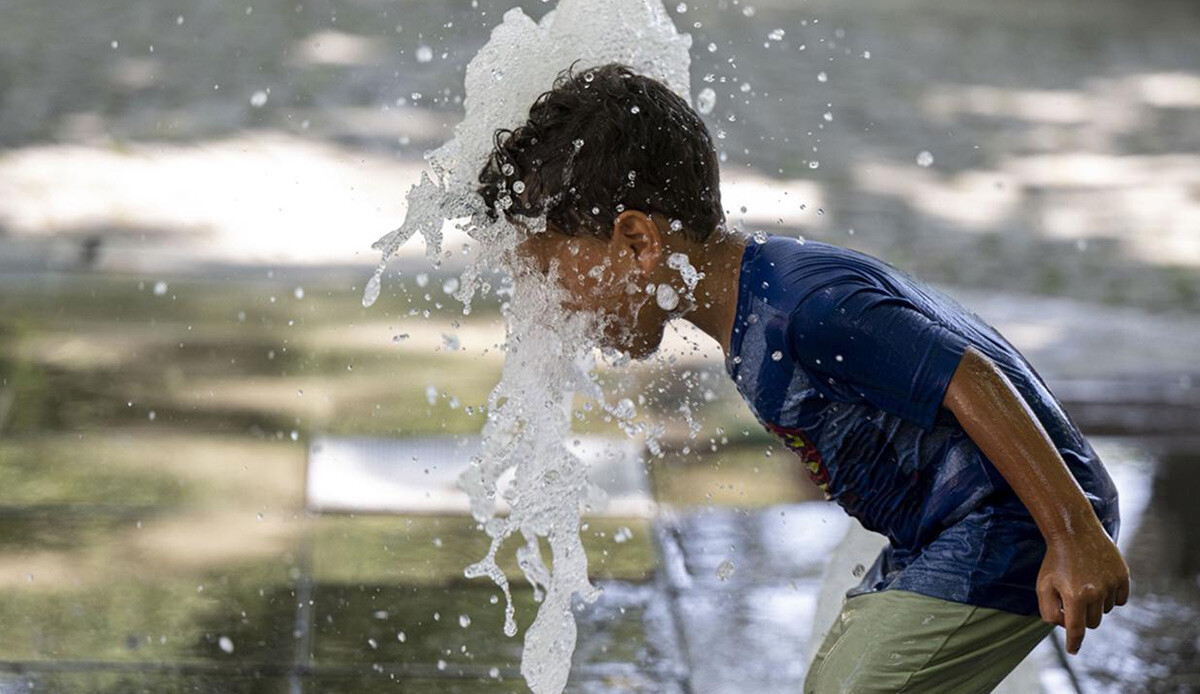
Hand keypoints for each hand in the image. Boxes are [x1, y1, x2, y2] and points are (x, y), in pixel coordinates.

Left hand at [1036, 530, 1129, 653]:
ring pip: (1106, 611)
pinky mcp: (1123, 576)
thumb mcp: (1043, 585)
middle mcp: (1096, 592)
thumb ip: (1049, 611)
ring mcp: (1112, 584)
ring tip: (1084, 583)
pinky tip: (1099, 581)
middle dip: (1082, 616)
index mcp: (1074, 596)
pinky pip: (1120, 600)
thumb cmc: (1055, 560)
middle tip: (1073, 598)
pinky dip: (1111, 596)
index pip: (1076, 630)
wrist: (1074, 531)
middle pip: (1092, 622)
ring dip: (1096, 604)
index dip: (1074, 643)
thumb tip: (1064, 627)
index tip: (1073, 650)